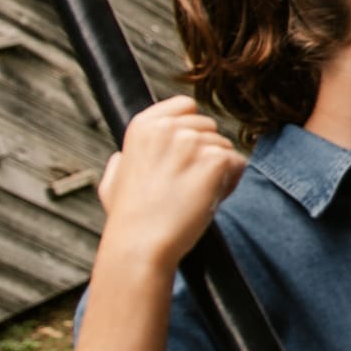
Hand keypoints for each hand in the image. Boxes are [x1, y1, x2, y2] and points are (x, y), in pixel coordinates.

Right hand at [96, 97, 244, 272]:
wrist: (140, 245)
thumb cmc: (129, 219)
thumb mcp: (113, 181)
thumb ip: (122, 161)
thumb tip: (123, 157)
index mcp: (143, 125)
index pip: (187, 105)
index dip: (191, 130)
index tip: (183, 155)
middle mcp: (168, 128)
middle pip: (209, 127)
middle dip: (206, 153)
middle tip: (188, 183)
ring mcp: (192, 142)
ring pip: (225, 146)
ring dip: (218, 170)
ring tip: (196, 195)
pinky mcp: (213, 161)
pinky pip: (238, 163)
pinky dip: (230, 182)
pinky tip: (208, 198)